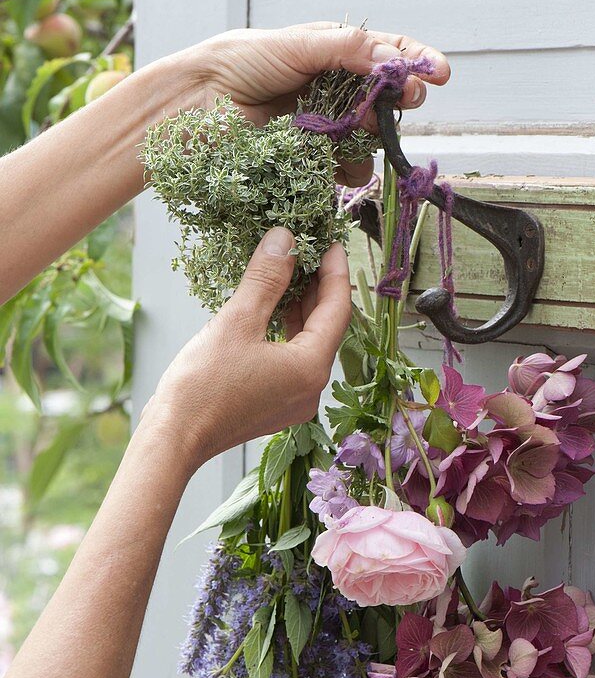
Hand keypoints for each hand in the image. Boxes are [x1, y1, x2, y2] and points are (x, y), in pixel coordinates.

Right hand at [146, 228, 350, 474]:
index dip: (335, 271)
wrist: (175, 437)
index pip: (338, 309)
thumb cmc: (203, 384)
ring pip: (309, 344)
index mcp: (310, 368)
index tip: (331, 241)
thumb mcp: (237, 321)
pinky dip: (287, 331)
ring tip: (290, 273)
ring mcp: (295, 400)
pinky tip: (272, 310)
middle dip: (318, 287)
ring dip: (301, 308)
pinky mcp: (276, 405)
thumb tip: (284, 239)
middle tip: (309, 251)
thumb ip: (266, 279)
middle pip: (326, 328)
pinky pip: (292, 359)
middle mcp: (311, 388)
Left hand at [183, 22, 449, 184]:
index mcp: (332, 54)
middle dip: (399, 102)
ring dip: (372, 139)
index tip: (440, 74)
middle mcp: (333, 92)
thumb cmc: (238, 64)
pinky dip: (349, 170)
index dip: (417, 64)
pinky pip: (346, 171)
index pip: (386, 56)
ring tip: (358, 132)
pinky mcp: (311, 164)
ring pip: (370, 140)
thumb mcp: (295, 45)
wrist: (195, 108)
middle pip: (385, 101)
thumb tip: (391, 57)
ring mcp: (324, 130)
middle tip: (402, 103)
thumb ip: (346, 50)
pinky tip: (338, 166)